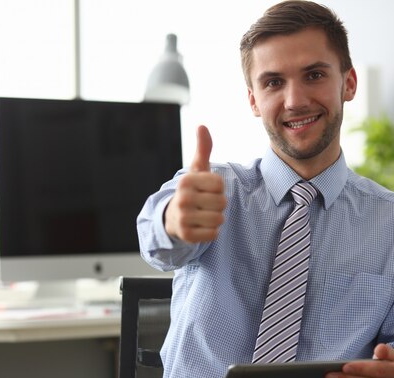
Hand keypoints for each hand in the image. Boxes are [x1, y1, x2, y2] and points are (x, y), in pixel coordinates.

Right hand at [164, 125, 226, 242]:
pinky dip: (211, 232)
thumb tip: (202, 125)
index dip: (218, 188)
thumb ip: (203, 149)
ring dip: (215, 219)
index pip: (220, 184)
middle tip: (205, 205)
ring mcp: (183, 218)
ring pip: (219, 219)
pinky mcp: (186, 235)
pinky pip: (213, 234)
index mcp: (186, 180)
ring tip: (203, 215)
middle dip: (218, 205)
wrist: (171, 218)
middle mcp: (182, 198)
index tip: (206, 190)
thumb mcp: (197, 170)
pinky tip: (200, 227)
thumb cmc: (191, 191)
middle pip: (222, 203)